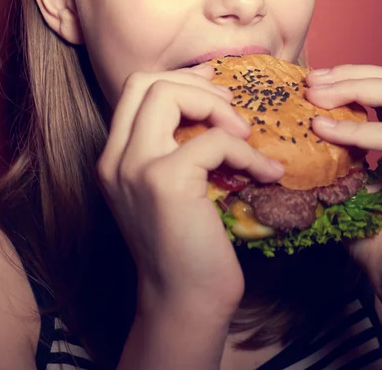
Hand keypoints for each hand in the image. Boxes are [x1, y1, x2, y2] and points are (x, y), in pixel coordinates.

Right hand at [96, 64, 282, 318]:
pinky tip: (265, 173)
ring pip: (169, 94)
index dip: (179, 80)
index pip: (136, 88)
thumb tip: (213, 103)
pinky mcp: (165, 182)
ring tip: (244, 135)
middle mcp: (116, 158)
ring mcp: (135, 168)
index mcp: (116, 156)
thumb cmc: (187, 243)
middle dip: (197, 86)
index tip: (214, 92)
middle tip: (230, 112)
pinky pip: (214, 140)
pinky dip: (246, 151)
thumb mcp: (170, 186)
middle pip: (147, 82)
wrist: (185, 301)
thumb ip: (175, 145)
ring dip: (218, 107)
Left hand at [305, 64, 381, 311]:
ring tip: (315, 97)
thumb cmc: (376, 237)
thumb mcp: (348, 184)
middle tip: (310, 83)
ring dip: (354, 88)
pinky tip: (327, 130)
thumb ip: (336, 154)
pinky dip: (362, 129)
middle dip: (350, 75)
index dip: (350, 77)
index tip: (311, 83)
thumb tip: (297, 127)